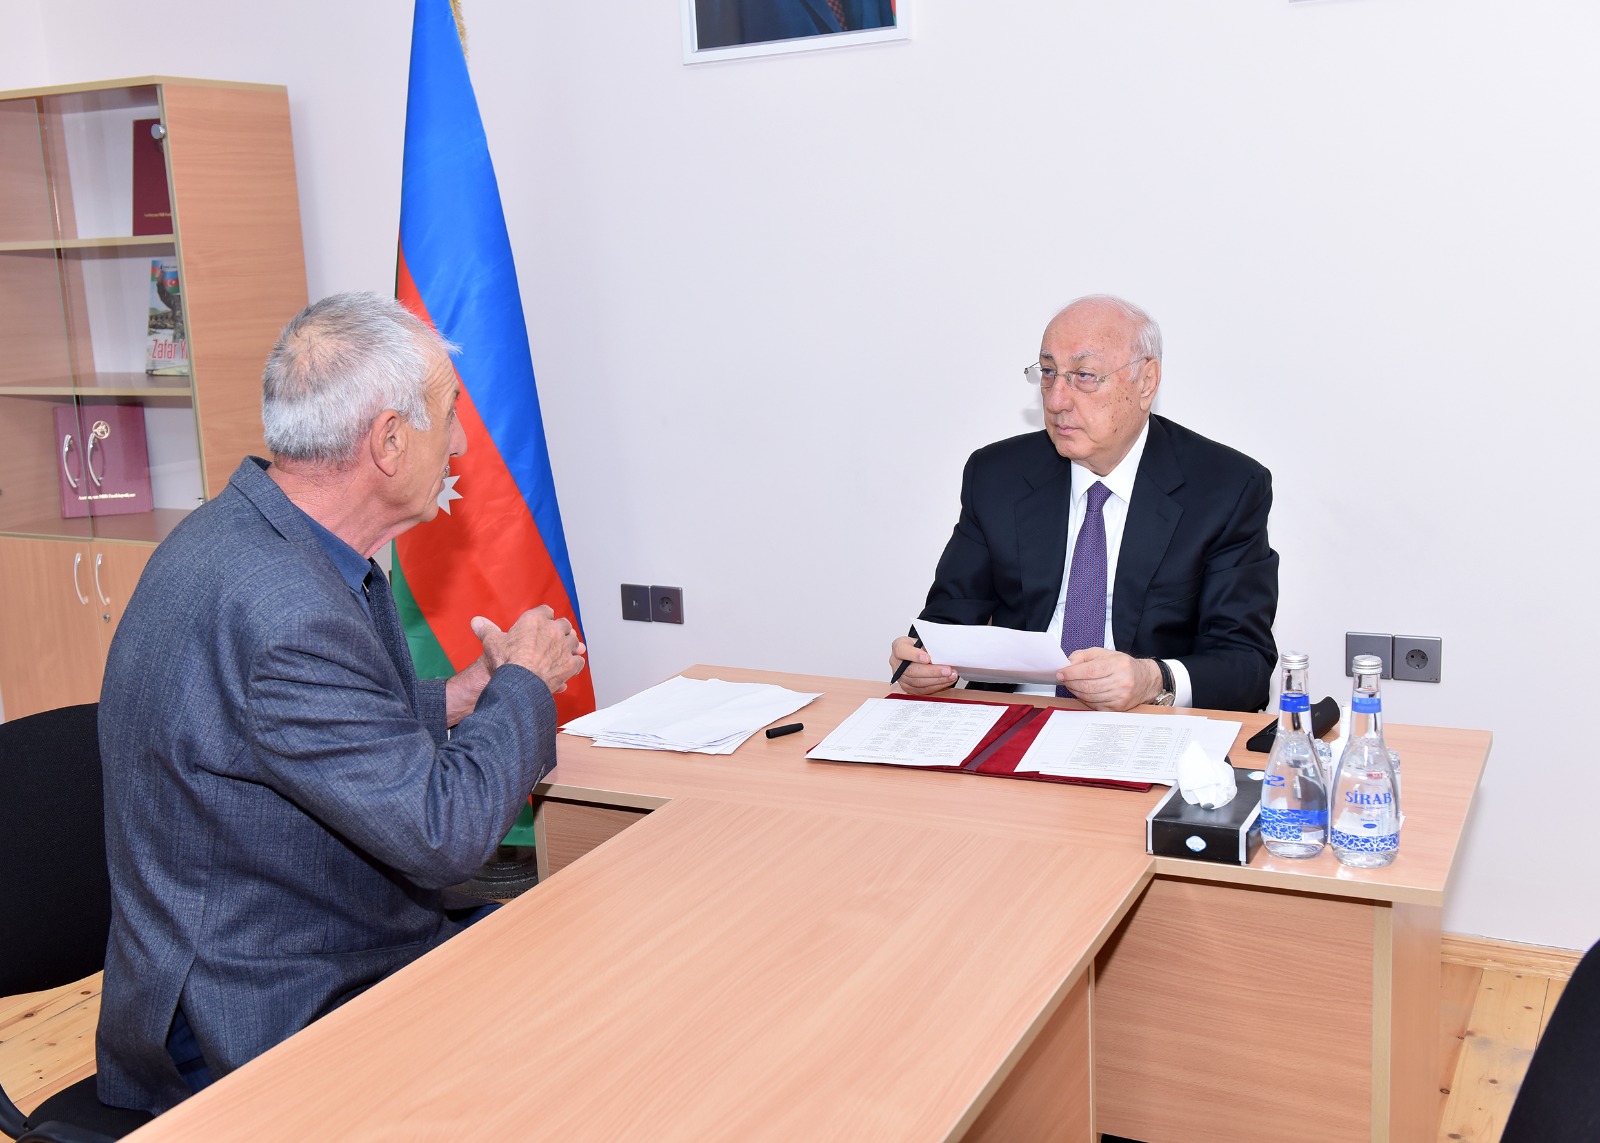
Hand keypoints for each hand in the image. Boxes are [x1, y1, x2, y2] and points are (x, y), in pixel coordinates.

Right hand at [471, 606, 587, 696]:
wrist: (519, 682)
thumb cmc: (506, 660)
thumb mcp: (492, 642)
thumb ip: (486, 629)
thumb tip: (475, 621)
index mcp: (535, 619)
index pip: (546, 610)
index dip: (544, 617)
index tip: (541, 623)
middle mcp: (554, 629)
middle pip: (564, 624)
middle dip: (559, 630)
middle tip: (553, 639)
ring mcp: (565, 646)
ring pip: (574, 641)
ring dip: (569, 646)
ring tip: (562, 652)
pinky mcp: (570, 663)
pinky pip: (578, 660)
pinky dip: (574, 663)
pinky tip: (568, 667)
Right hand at [890, 634, 956, 694]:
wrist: (917, 654)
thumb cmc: (919, 646)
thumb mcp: (923, 640)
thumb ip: (929, 646)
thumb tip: (942, 654)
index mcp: (898, 647)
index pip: (902, 651)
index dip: (914, 655)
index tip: (927, 658)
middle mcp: (896, 663)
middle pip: (912, 670)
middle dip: (932, 671)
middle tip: (947, 670)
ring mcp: (901, 677)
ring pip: (918, 682)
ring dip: (937, 680)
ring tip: (951, 676)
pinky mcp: (908, 687)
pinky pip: (922, 690)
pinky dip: (936, 686)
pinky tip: (946, 681)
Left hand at [1056, 648, 1162, 711]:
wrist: (1145, 680)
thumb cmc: (1122, 665)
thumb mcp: (1104, 654)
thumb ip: (1083, 656)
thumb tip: (1067, 664)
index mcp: (1118, 665)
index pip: (1090, 670)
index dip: (1072, 673)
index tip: (1061, 673)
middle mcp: (1122, 681)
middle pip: (1088, 686)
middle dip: (1071, 683)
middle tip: (1064, 680)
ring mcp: (1121, 696)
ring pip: (1090, 697)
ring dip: (1076, 692)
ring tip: (1072, 685)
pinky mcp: (1119, 708)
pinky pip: (1095, 706)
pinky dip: (1085, 700)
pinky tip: (1083, 693)